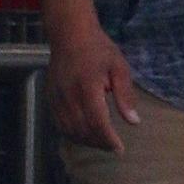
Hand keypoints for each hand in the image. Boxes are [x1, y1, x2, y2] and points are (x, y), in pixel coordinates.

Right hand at [47, 25, 140, 153]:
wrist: (69, 34)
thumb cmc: (98, 49)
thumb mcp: (119, 66)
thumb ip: (125, 95)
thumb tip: (133, 122)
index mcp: (88, 86)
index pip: (97, 121)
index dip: (108, 139)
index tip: (119, 149)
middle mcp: (69, 95)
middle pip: (84, 130)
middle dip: (99, 143)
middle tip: (112, 146)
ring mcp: (57, 99)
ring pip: (71, 132)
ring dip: (87, 141)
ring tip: (101, 142)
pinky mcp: (50, 101)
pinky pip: (61, 126)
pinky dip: (74, 135)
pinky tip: (85, 134)